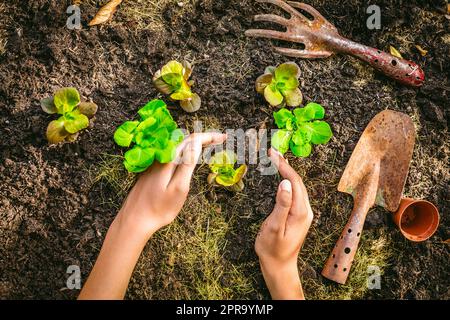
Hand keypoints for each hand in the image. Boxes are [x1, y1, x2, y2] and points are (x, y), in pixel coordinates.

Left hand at [117, 132, 226, 238]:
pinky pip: (171, 153)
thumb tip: (197, 142)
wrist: (134, 220)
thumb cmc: (160, 209)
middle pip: (185, 140)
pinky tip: (189, 156)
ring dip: (194, 143)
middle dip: (204, 138)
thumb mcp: (179, 187)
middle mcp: (161, 157)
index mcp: (169, 160)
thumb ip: (187, 164)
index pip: (192, 140)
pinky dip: (184, 151)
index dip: (209, 136)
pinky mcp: (151, 170)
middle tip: (221, 140)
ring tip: (209, 145)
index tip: (224, 138)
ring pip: (177, 146)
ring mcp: (155, 163)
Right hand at [255, 148, 312, 299]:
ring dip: (287, 171)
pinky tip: (281, 176)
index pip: (294, 182)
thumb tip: (284, 183)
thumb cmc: (273, 249)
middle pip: (297, 182)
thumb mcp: (274, 227)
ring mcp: (303, 213)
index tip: (273, 154)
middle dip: (286, 165)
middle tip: (272, 152)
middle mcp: (306, 210)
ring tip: (276, 159)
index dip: (284, 166)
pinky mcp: (299, 215)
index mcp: (301, 212)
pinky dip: (287, 181)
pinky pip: (295, 193)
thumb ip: (281, 205)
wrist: (279, 266)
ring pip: (297, 186)